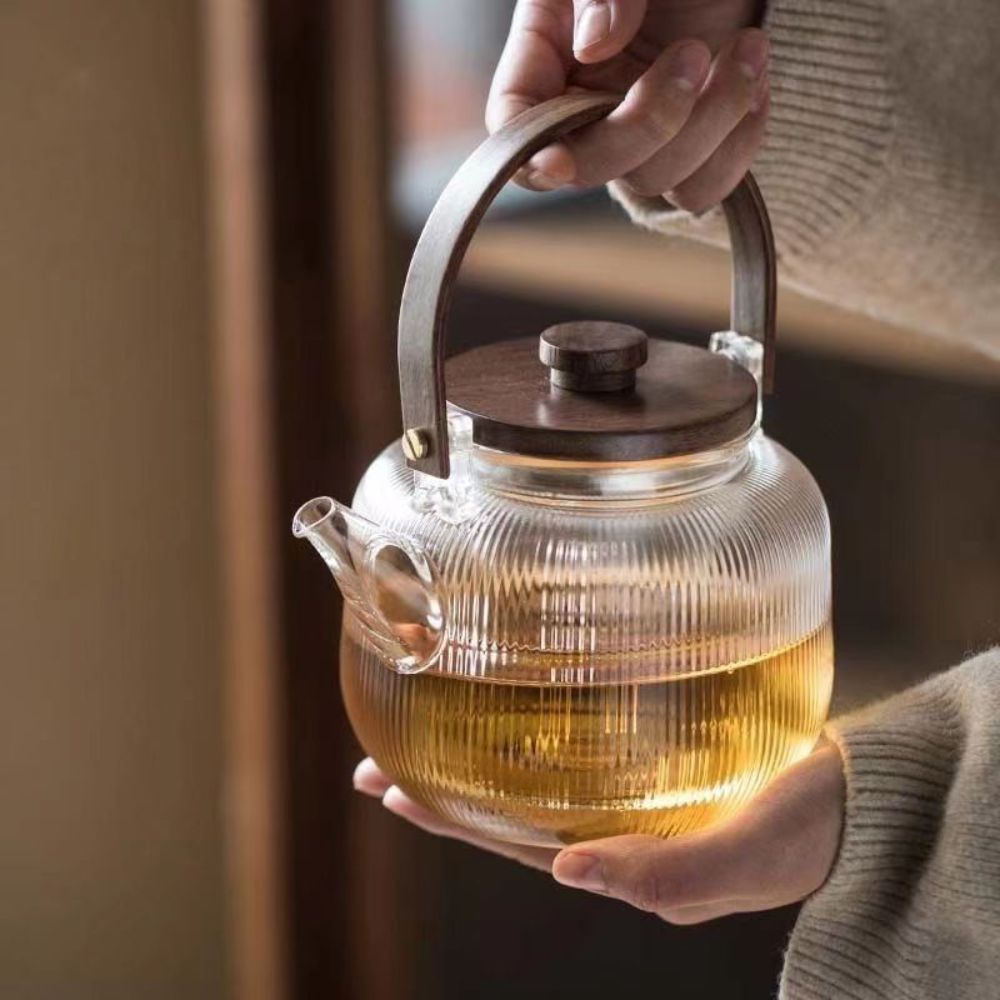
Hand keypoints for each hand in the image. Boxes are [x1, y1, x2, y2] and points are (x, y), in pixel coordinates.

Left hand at [353, 741, 844, 923]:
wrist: (853, 798)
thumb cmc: (800, 833)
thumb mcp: (737, 861)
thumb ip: (661, 874)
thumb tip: (565, 869)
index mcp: (619, 857)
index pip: (511, 840)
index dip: (448, 815)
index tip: (386, 784)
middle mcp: (613, 824)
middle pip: (510, 806)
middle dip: (444, 783)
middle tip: (378, 754)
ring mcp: (631, 790)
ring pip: (540, 772)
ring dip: (484, 748)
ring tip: (432, 718)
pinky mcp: (657, 754)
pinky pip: (585, 742)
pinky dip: (544, 724)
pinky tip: (527, 696)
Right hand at [487, 0, 770, 211]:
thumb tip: (596, 45)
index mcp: (546, 54)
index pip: (514, 124)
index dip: (530, 154)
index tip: (558, 162)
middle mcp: (584, 107)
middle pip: (590, 167)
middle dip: (649, 124)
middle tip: (693, 54)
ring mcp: (637, 138)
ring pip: (656, 180)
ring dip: (713, 121)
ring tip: (749, 49)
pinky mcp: (689, 153)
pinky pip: (706, 187)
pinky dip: (739, 144)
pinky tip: (754, 84)